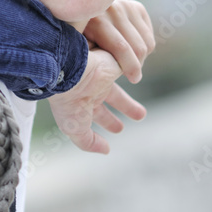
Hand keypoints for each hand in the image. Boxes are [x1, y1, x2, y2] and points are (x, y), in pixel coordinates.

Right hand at [48, 0, 153, 154]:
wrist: (66, 70)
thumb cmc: (68, 101)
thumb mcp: (75, 128)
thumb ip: (88, 142)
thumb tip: (105, 150)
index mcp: (82, 101)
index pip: (99, 112)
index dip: (109, 121)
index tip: (120, 129)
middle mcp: (92, 87)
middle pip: (114, 97)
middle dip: (126, 106)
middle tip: (140, 115)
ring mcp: (103, 74)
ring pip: (122, 81)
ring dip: (132, 92)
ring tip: (145, 105)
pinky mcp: (112, 61)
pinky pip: (127, 64)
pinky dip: (134, 67)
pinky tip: (138, 70)